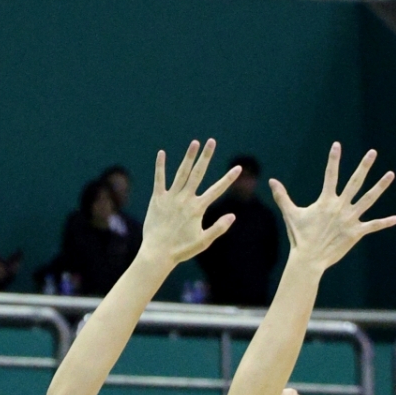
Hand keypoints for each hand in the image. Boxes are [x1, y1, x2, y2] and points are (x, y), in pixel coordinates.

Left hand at [139, 140, 240, 272]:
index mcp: (198, 209)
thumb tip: (233, 216)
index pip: (216, 190)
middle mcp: (185, 199)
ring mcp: (171, 197)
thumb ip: (218, 228)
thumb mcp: (204, 242)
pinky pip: (159, 179)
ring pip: (181, 173)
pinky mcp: (157, 199)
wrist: (158, 253)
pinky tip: (162, 153)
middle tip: (212, 141)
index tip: (238, 168)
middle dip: (206, 157)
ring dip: (189, 156)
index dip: (228, 179)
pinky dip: (160, 166)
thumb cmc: (182, 250)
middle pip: (198, 174)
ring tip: (195, 142)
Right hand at [270, 143, 395, 274]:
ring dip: (380, 187)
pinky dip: (385, 223)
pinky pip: (373, 226)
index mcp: (326, 200)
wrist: (309, 259)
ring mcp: (350, 219)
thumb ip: (283, 196)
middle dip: (364, 166)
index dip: (334, 159)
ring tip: (390, 174)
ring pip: (368, 199)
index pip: (330, 174)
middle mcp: (340, 207)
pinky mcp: (356, 233)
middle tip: (372, 152)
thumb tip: (271, 181)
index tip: (337, 145)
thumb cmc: (300, 237)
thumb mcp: (291, 214)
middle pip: (355, 182)